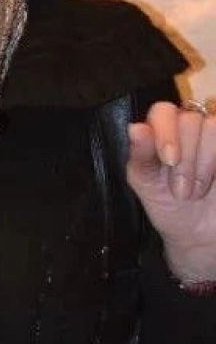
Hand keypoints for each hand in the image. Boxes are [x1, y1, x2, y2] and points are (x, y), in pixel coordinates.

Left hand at [126, 101, 215, 282]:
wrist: (197, 232)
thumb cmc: (167, 203)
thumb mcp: (145, 183)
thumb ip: (140, 155)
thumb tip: (135, 128)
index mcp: (162, 129)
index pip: (163, 111)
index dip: (166, 132)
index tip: (169, 160)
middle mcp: (190, 126)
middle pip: (190, 120)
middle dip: (185, 161)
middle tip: (180, 191)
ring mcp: (213, 137)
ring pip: (212, 127)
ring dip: (204, 165)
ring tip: (195, 192)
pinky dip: (215, 164)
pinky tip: (213, 184)